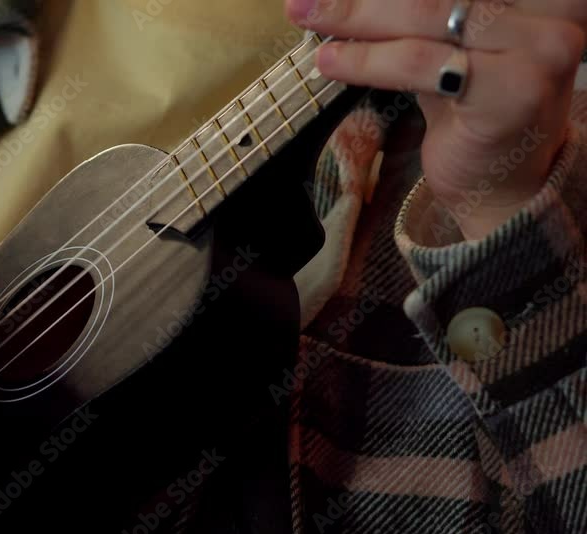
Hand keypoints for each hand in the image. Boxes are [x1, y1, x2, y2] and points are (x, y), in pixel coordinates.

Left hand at [289, 0, 585, 238]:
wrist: (504, 188)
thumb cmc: (476, 112)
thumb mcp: (453, 48)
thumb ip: (422, 15)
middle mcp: (554, 13)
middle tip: (306, 1)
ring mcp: (540, 49)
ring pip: (426, 16)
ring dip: (356, 17)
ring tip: (309, 19)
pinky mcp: (513, 90)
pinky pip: (421, 63)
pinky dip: (368, 60)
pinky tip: (330, 61)